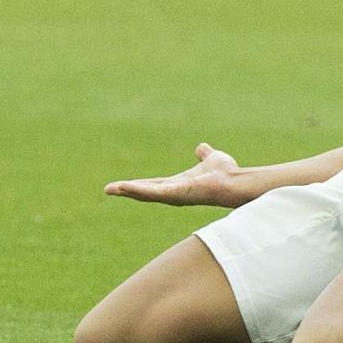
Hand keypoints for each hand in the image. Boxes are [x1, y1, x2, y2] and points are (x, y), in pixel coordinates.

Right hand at [105, 143, 242, 206]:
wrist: (234, 180)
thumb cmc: (226, 173)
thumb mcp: (211, 159)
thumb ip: (204, 154)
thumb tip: (201, 147)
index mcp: (178, 184)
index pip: (154, 185)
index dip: (139, 185)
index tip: (122, 184)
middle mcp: (173, 192)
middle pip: (145, 192)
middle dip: (127, 191)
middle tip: (108, 189)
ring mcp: (173, 195)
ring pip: (146, 195)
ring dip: (128, 191)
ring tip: (110, 189)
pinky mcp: (175, 194)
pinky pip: (153, 193)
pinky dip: (138, 191)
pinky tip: (125, 187)